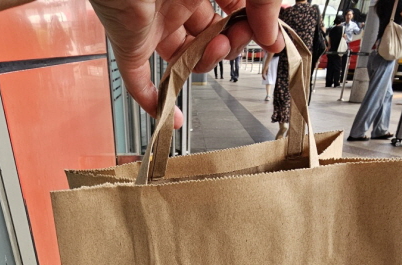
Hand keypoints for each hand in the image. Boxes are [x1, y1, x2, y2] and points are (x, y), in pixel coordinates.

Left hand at [89, 0, 283, 127]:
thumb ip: (262, 2)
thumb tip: (272, 37)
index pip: (231, 10)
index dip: (252, 27)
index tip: (271, 39)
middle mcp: (176, 0)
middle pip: (210, 35)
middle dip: (230, 44)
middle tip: (239, 39)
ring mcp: (152, 23)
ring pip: (183, 57)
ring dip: (206, 64)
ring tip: (216, 51)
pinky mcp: (129, 42)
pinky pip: (138, 79)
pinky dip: (155, 102)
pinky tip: (172, 117)